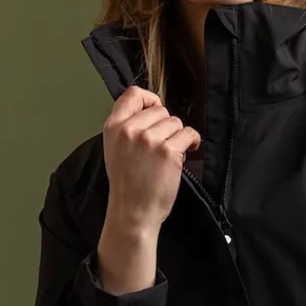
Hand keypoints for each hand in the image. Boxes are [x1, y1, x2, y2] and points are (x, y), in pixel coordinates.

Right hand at [103, 86, 200, 232]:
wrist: (133, 212)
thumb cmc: (127, 184)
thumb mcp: (115, 148)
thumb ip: (127, 126)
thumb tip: (152, 110)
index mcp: (114, 127)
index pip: (133, 94)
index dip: (150, 100)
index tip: (156, 111)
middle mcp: (130, 130)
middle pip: (160, 110)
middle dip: (165, 126)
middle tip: (161, 146)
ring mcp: (150, 139)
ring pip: (175, 122)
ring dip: (177, 137)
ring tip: (168, 155)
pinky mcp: (168, 151)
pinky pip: (188, 134)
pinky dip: (191, 143)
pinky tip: (184, 153)